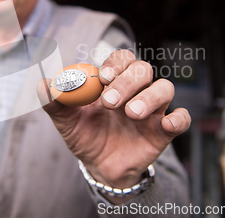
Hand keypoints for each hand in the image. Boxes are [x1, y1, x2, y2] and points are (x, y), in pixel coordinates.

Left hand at [37, 50, 190, 203]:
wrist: (99, 167)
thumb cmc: (85, 135)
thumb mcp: (66, 121)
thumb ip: (56, 102)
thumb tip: (42, 84)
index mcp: (113, 82)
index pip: (122, 59)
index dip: (114, 64)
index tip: (101, 78)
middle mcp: (135, 91)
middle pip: (143, 69)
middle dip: (128, 81)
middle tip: (110, 102)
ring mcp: (152, 110)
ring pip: (165, 88)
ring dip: (150, 97)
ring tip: (130, 113)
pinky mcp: (163, 131)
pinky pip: (182, 119)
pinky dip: (178, 118)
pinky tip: (165, 124)